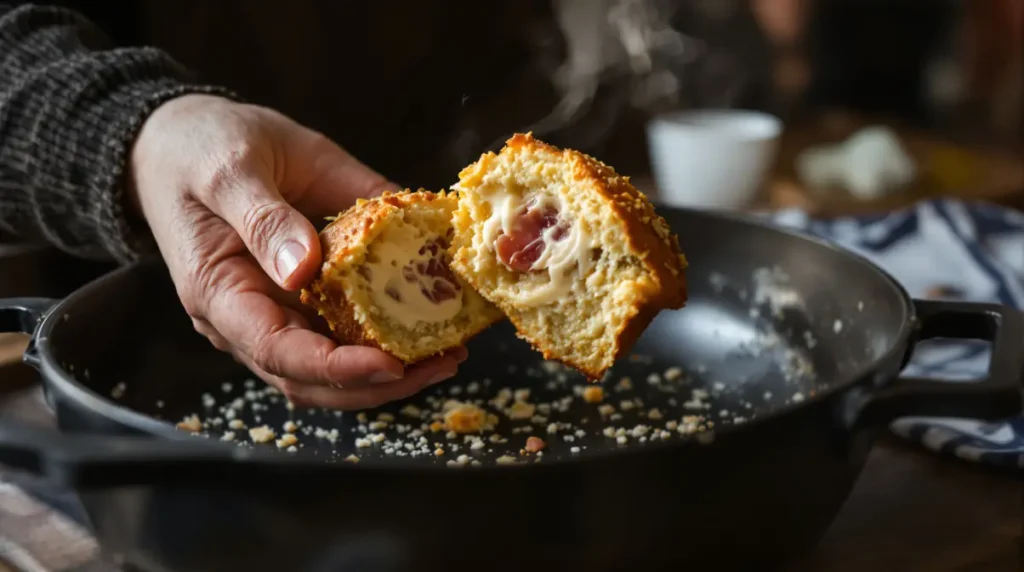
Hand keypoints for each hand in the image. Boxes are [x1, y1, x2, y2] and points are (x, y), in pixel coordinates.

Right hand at [129, 94, 464, 408]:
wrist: (183, 140)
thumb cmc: (198, 150)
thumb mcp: (230, 170)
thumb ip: (264, 219)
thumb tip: (303, 270)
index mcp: (220, 294)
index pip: (280, 354)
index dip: (338, 368)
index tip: (391, 364)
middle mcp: (247, 318)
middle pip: (313, 378)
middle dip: (379, 383)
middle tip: (443, 364)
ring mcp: (275, 311)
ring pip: (332, 367)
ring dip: (390, 371)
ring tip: (447, 354)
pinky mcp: (303, 296)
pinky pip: (344, 329)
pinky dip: (386, 335)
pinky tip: (428, 325)